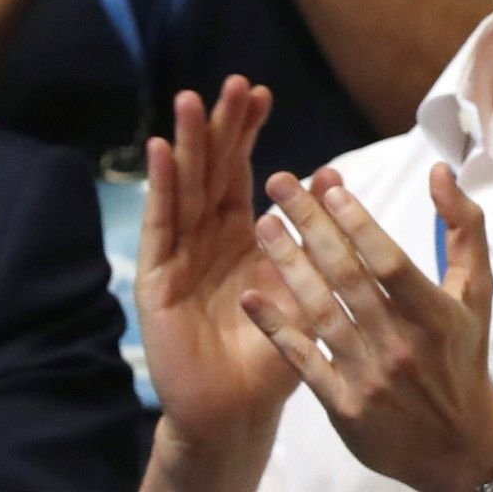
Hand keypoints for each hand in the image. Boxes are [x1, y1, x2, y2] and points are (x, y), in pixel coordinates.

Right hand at [134, 80, 289, 458]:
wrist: (237, 410)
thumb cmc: (277, 355)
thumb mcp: (307, 292)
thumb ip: (316, 244)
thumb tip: (334, 181)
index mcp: (245, 240)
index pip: (244, 174)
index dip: (249, 135)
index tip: (262, 92)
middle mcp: (208, 242)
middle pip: (212, 172)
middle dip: (221, 128)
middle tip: (233, 82)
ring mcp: (180, 257)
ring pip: (184, 189)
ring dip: (188, 145)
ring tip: (191, 100)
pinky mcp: (158, 279)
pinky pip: (161, 225)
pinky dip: (162, 187)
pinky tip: (163, 153)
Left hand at [240, 163, 492, 491]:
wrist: (460, 446)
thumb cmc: (464, 357)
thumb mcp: (477, 294)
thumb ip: (464, 230)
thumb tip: (439, 172)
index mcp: (437, 314)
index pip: (390, 261)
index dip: (357, 222)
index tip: (327, 185)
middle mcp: (401, 343)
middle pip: (347, 277)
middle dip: (310, 226)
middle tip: (280, 184)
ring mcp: (369, 376)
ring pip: (319, 312)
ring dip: (285, 265)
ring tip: (261, 225)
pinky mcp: (343, 406)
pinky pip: (302, 360)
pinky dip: (275, 327)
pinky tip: (249, 296)